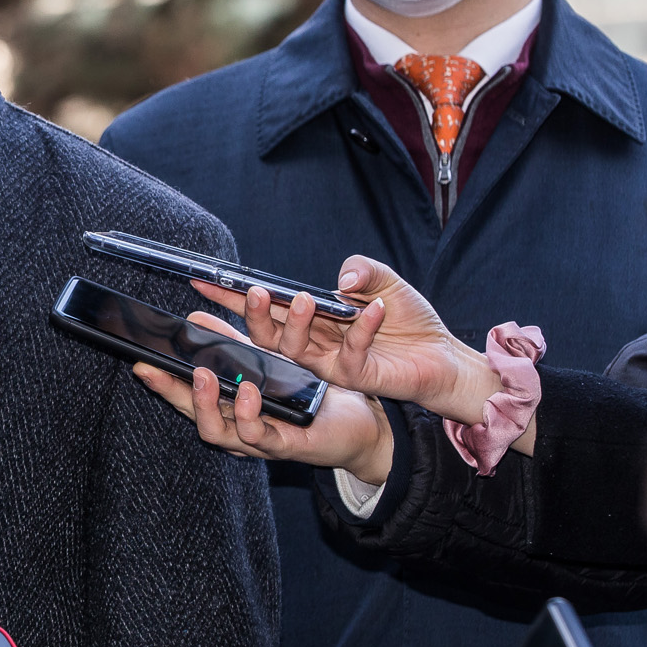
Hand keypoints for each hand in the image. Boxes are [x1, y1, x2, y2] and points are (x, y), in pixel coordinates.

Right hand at [133, 314, 393, 482]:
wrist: (357, 423)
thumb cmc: (305, 396)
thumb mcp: (264, 363)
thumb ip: (231, 346)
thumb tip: (195, 319)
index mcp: (228, 411)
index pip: (186, 399)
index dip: (161, 383)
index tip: (141, 362)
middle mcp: (237, 431)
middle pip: (193, 417)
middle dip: (173, 393)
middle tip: (157, 368)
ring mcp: (259, 442)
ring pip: (219, 432)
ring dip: (207, 403)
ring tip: (203, 373)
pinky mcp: (287, 445)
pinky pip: (262, 435)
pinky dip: (250, 414)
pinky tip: (249, 390)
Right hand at [192, 258, 497, 425]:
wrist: (443, 357)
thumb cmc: (409, 320)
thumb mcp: (384, 281)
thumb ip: (362, 270)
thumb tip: (342, 280)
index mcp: (308, 321)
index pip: (262, 308)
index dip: (230, 296)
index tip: (203, 280)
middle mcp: (311, 344)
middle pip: (266, 334)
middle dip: (253, 313)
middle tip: (252, 292)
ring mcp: (329, 364)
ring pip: (296, 349)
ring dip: (295, 323)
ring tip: (303, 298)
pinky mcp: (356, 376)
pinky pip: (351, 354)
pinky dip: (363, 329)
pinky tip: (374, 307)